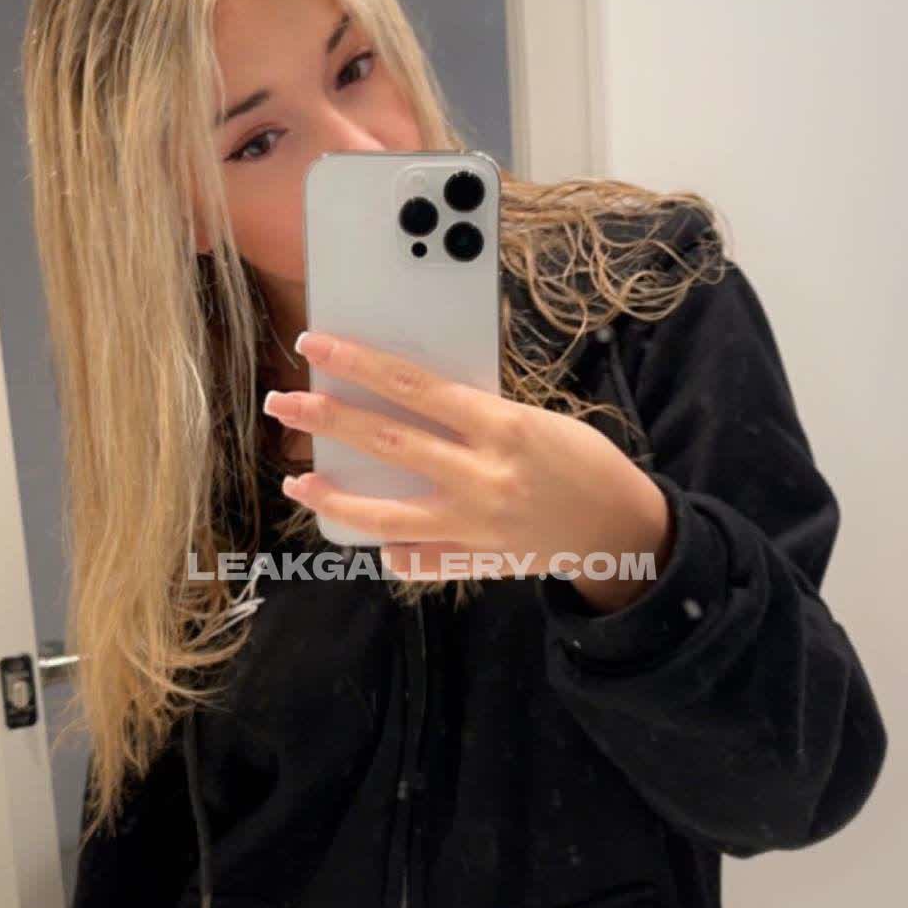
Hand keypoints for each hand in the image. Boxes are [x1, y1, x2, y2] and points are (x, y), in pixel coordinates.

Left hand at [263, 330, 673, 612]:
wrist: (623, 529)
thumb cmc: (582, 463)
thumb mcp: (535, 422)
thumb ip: (476, 418)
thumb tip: (412, 404)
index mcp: (501, 426)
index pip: (414, 386)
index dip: (359, 364)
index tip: (317, 346)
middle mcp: (483, 475)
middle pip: (388, 442)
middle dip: (328, 420)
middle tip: (284, 404)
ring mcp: (475, 524)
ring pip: (388, 514)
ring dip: (335, 498)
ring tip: (297, 484)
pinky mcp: (476, 560)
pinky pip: (419, 559)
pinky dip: (390, 549)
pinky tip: (366, 540)